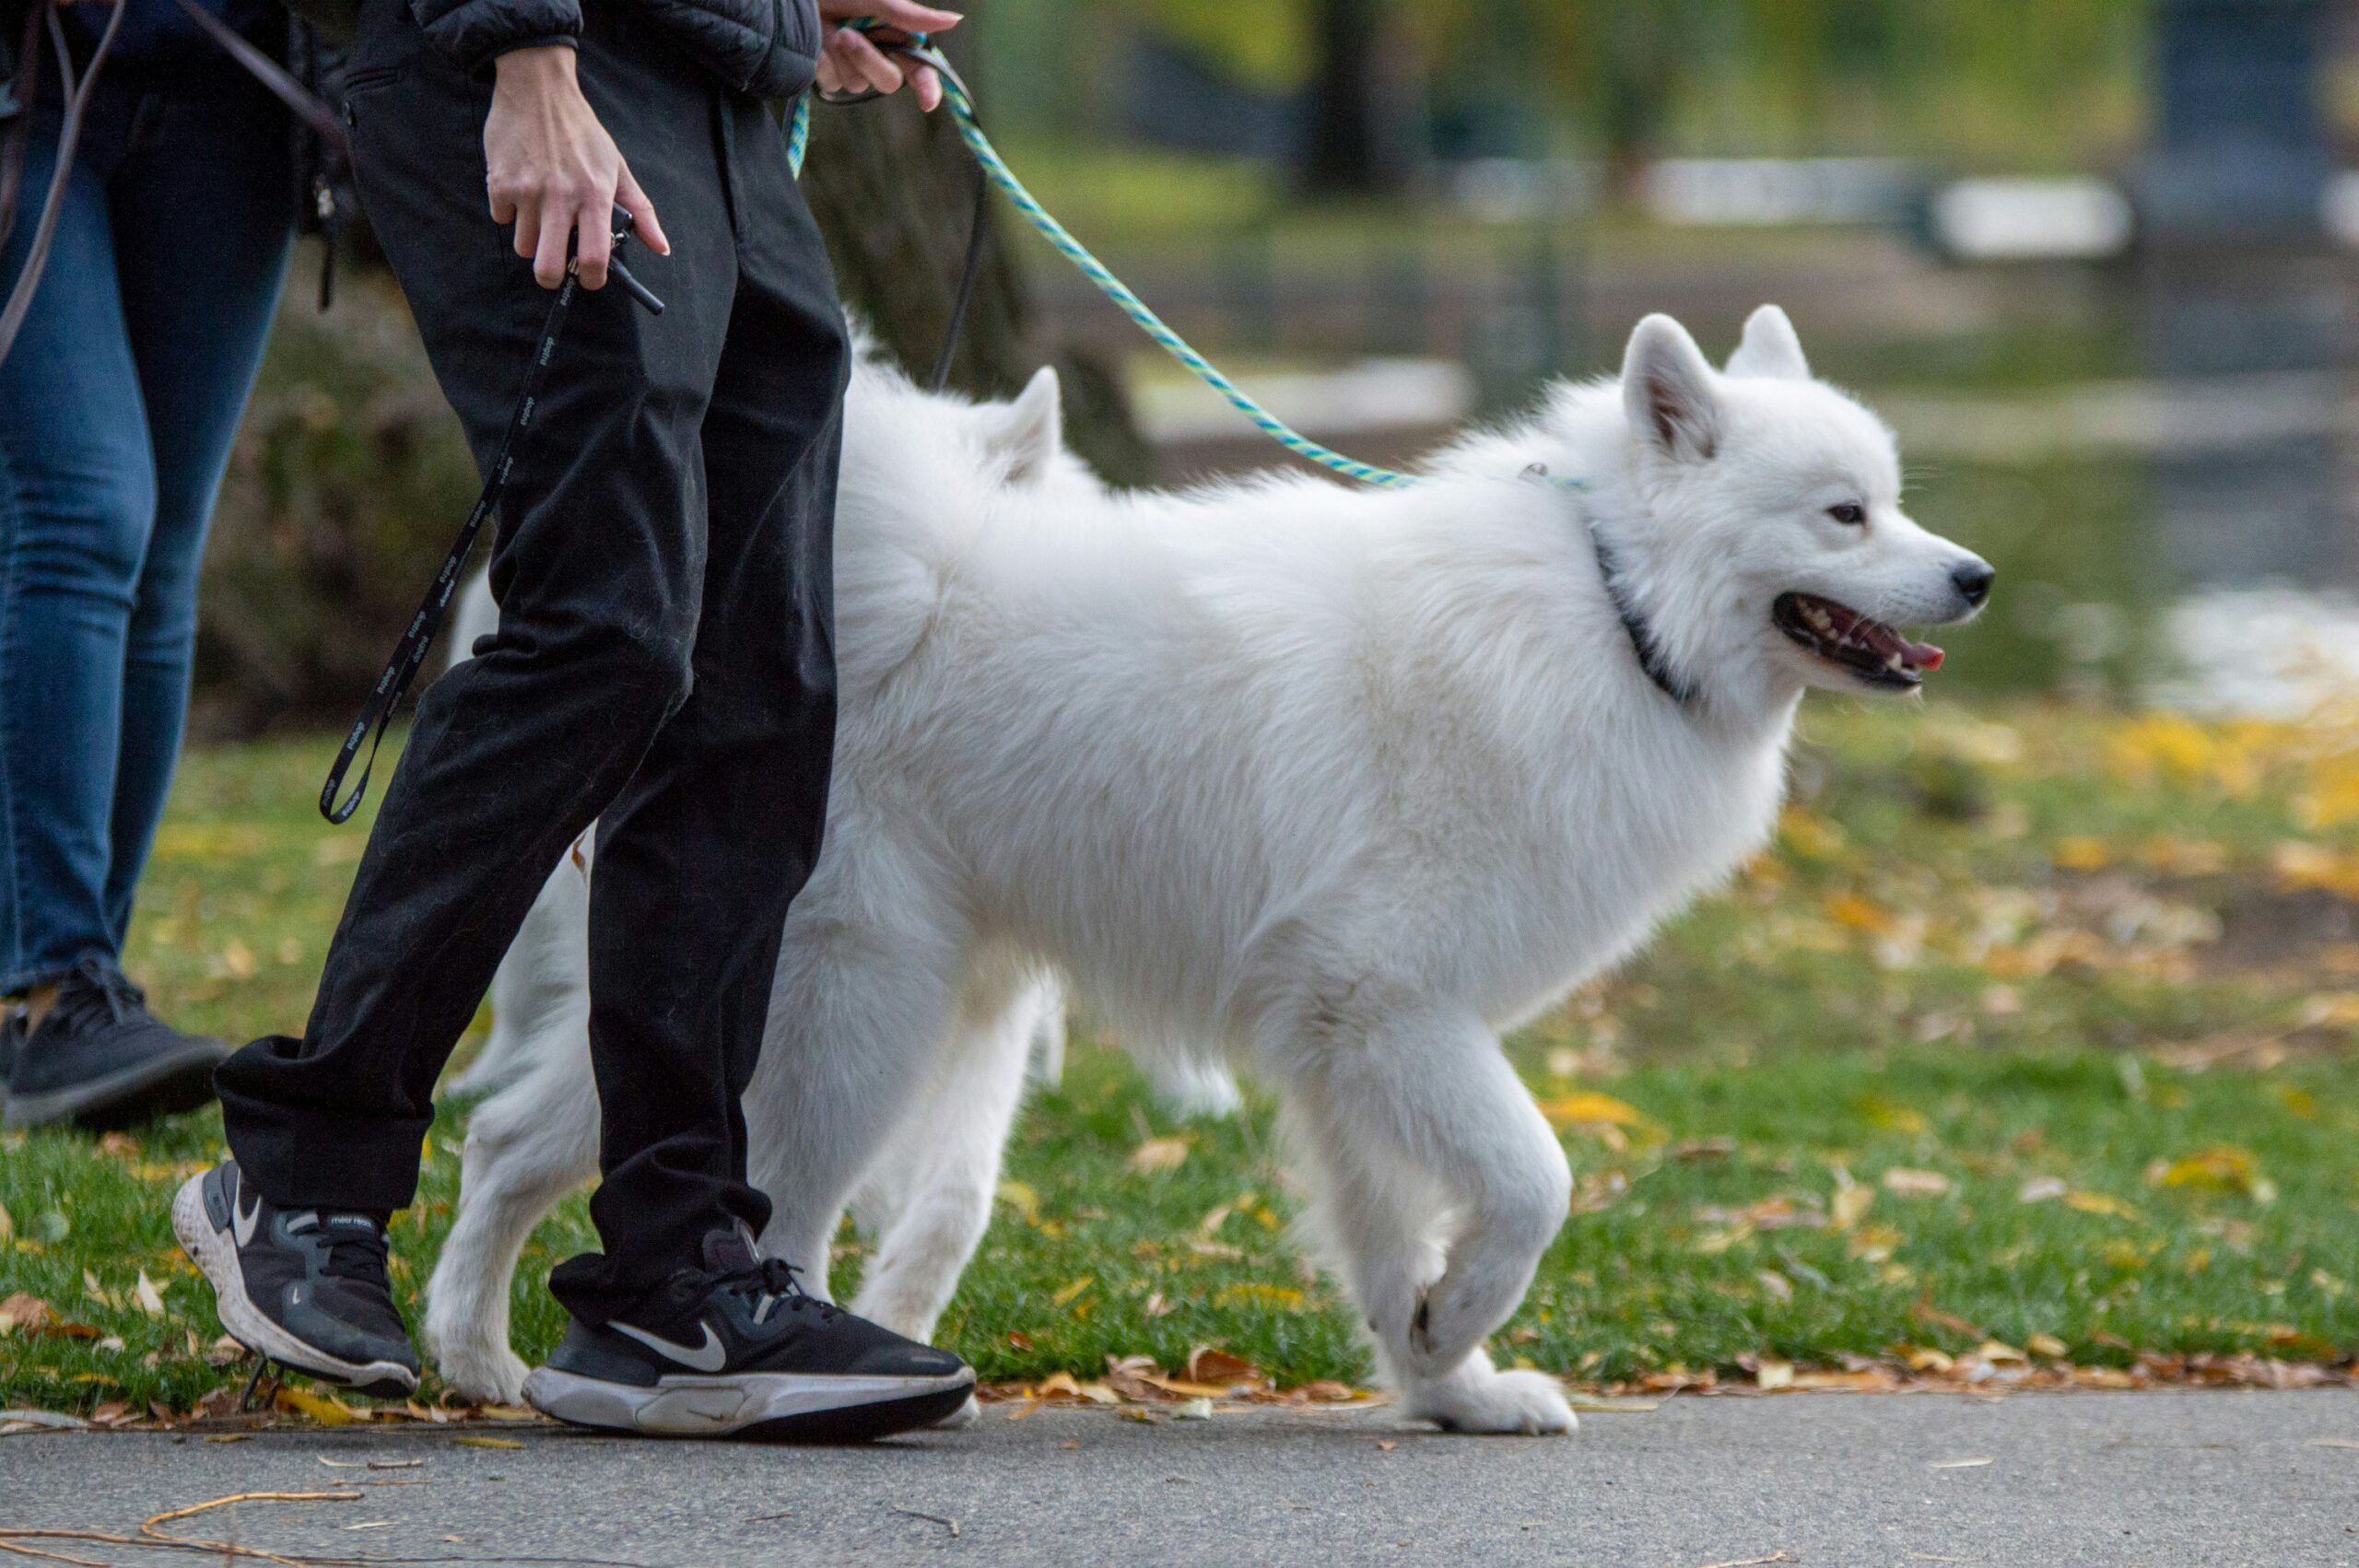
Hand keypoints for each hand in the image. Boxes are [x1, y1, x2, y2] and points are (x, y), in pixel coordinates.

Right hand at [484, 46, 668, 290]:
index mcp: (594, 196)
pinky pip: (501, 219)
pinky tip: (521, 191)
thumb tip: (661, 248)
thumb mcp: (618, 167)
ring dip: (532, 240)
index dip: (591, 279)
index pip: (594, 257)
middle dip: (552, 276)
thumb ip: (640, 211)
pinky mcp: (500, 183)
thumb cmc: (582, 132)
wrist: (538, 89)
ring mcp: (527, 192)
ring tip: (541, 215)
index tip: (589, 278)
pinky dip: (509, 212)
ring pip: (524, 247)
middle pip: (548, 267)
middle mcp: (560, 198)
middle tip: (556, 265)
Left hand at [815, 0, 963, 111]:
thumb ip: (911, 16)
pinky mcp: (829, 74)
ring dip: (841, 58)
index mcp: (894, 34)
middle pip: (888, 81)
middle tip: (845, 34)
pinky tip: (816, 43)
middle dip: (868, 60)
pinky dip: (823, 64)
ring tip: (827, 29)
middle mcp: (878, 52)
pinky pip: (833, 84)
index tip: (928, 102)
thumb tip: (955, 20)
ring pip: (858, 84)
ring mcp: (852, 66)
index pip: (919, 68)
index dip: (927, 86)